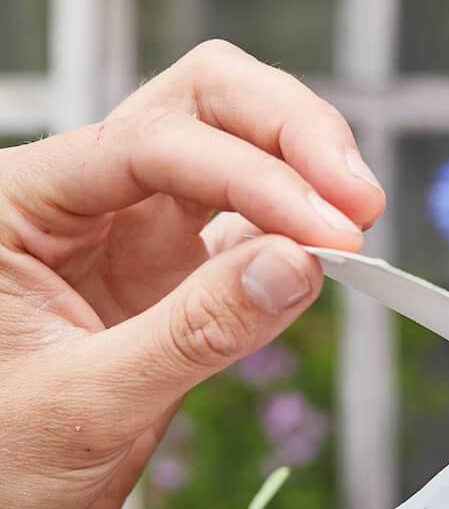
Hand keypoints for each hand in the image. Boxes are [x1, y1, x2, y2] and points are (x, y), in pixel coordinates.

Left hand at [0, 40, 384, 508]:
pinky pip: (249, 228)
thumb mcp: (88, 404)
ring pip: (232, 147)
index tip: (328, 232)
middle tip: (355, 194)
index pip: (155, 144)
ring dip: (301, 167)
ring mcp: (133, 235)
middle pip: (200, 105)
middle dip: (288, 132)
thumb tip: (297, 267)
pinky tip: (329, 255)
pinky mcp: (176, 277)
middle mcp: (83, 201)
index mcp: (23, 205)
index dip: (254, 177)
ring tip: (354, 220)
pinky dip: (297, 232)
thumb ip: (193, 332)